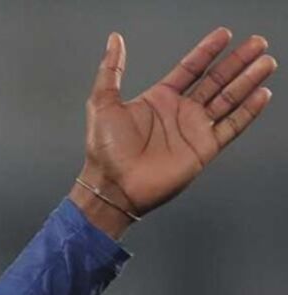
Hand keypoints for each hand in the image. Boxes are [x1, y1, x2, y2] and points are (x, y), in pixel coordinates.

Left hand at [72, 29, 275, 237]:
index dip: (207, 51)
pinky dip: (248, 111)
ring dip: (248, 80)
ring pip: (228, 99)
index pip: (190, 68)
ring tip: (266, 63)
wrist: (114, 185)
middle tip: (257, 43)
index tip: (224, 34)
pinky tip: (262, 94)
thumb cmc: (105, 149)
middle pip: (216, 80)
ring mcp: (194, 129)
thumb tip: (115, 40)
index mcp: (159, 99)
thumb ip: (111, 70)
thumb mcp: (102, 102)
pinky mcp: (204, 148)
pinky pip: (232, 126)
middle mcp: (180, 112)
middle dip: (237, 62)